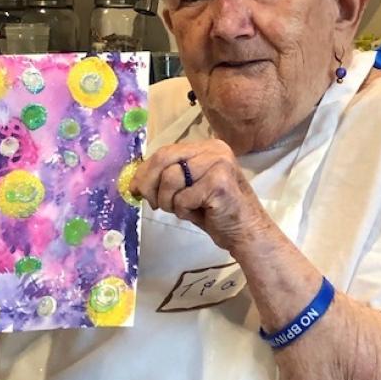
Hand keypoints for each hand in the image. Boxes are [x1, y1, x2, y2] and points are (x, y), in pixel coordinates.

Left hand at [130, 139, 269, 252]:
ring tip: (183, 210)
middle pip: (164, 159)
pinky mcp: (220, 183)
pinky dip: (184, 211)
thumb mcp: (188, 188)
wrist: (246, 232)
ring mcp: (219, 164)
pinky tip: (200, 213)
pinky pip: (183, 198)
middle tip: (154, 203)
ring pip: (171, 178)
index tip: (135, 188)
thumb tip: (135, 181)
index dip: (145, 171)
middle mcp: (214, 149)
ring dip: (169, 202)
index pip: (165, 151)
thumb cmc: (215, 211)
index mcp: (206, 147)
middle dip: (150, 184)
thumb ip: (167, 178)